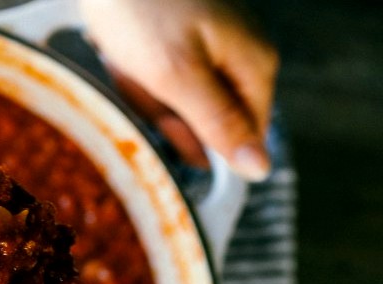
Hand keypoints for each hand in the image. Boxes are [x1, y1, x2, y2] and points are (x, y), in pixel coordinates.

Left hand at [80, 0, 278, 180]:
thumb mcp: (177, 76)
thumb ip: (219, 124)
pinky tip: (122, 49)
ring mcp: (208, 45)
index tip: (165, 115)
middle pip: (201, 120)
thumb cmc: (142, 9)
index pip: (242, 138)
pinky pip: (152, 76)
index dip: (197, 139)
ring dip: (140, 88)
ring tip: (128, 55)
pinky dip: (130, 71)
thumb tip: (260, 170)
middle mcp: (239, 56)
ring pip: (171, 99)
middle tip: (140, 75)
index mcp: (253, 65)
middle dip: (160, 109)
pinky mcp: (178, 39)